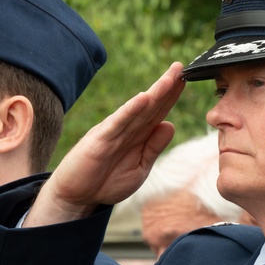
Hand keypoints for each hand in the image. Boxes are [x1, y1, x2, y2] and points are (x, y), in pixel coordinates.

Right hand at [26, 62, 183, 226]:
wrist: (78, 197)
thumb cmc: (107, 183)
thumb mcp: (139, 168)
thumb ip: (153, 148)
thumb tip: (170, 125)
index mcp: (138, 136)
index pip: (158, 112)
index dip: (172, 96)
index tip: (186, 78)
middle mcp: (127, 130)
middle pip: (150, 105)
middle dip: (166, 87)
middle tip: (181, 67)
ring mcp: (113, 132)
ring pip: (137, 110)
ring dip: (154, 93)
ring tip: (170, 78)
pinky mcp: (99, 139)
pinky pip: (118, 123)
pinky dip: (130, 111)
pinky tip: (143, 99)